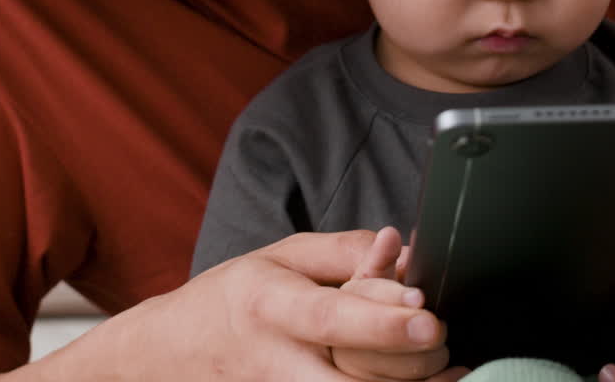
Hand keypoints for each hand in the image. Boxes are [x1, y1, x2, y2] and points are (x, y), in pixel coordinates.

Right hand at [61, 230, 459, 380]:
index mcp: (271, 304)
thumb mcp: (280, 257)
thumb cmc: (232, 299)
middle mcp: (274, 361)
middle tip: (442, 340)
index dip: (381, 321)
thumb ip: (344, 250)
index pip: (331, 318)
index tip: (426, 313)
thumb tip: (402, 245)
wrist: (167, 353)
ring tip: (447, 369)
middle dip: (410, 368)